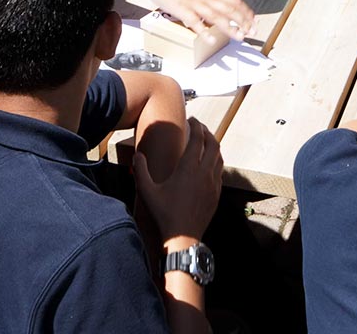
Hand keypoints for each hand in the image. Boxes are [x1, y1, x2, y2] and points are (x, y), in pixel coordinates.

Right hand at [134, 117, 222, 240]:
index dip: (196, 126)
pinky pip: (220, 171)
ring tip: (206, 141)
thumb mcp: (147, 191)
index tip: (192, 120)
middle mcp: (204, 172)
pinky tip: (209, 163)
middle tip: (200, 127)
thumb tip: (137, 155)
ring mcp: (213, 183)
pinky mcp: (216, 193)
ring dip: (214, 145)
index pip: (198, 139)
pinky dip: (216, 161)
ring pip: (219, 157)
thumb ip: (140, 171)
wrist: (184, 237)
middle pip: (213, 144)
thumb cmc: (164, 214)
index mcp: (188, 168)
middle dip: (207, 132)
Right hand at [139, 0, 254, 38]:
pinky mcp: (181, 8)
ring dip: (229, 27)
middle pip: (229, 8)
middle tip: (253, 31)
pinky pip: (194, 21)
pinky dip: (203, 31)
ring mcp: (193, 2)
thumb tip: (216, 5)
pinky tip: (210, 39)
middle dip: (243, 21)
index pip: (233, 1)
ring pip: (216, 15)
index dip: (245, 11)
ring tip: (239, 37)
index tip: (254, 20)